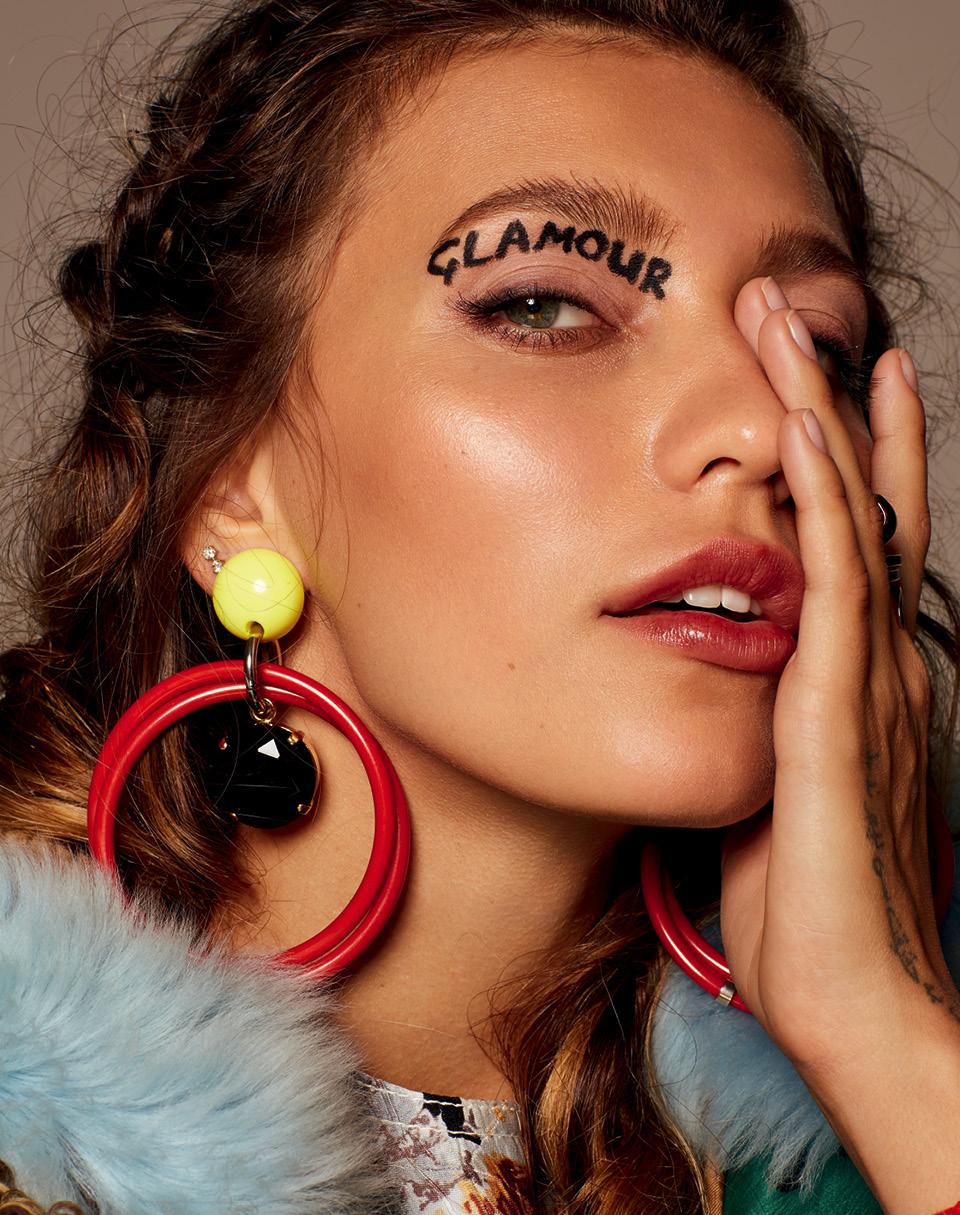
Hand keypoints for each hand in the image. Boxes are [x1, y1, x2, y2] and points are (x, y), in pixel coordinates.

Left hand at [717, 275, 958, 1076]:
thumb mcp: (772, 795)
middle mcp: (878, 661)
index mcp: (858, 680)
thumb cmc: (807, 910)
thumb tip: (706, 690)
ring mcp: (868, 678)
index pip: (857, 543)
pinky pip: (834, 580)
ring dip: (825, 417)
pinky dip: (824, 498)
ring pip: (853, 517)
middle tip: (804, 314)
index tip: (819, 386)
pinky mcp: (840, 707)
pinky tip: (805, 431)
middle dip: (838, 404)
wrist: (858, 1000)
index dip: (845, 460)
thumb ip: (752, 726)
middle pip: (865, 504)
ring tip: (797, 326)